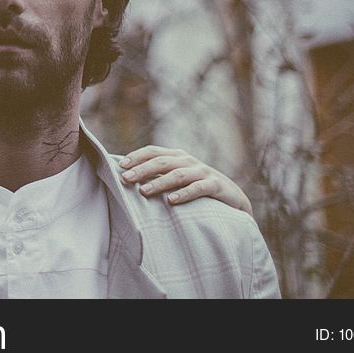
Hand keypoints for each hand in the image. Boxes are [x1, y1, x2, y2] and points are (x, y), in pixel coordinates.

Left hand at [118, 146, 251, 214]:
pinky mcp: (215, 186)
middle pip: (162, 162)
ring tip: (143, 191)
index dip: (137, 156)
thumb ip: (158, 175)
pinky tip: (171, 201)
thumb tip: (127, 177)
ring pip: (178, 175)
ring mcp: (203, 172)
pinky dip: (184, 194)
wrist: (233, 199)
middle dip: (142, 169)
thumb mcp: (177, 179)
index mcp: (177, 157)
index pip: (153, 152)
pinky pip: (198, 188)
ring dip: (159, 182)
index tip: (120, 166)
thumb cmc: (197, 189)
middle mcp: (188, 161)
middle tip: (125, 179)